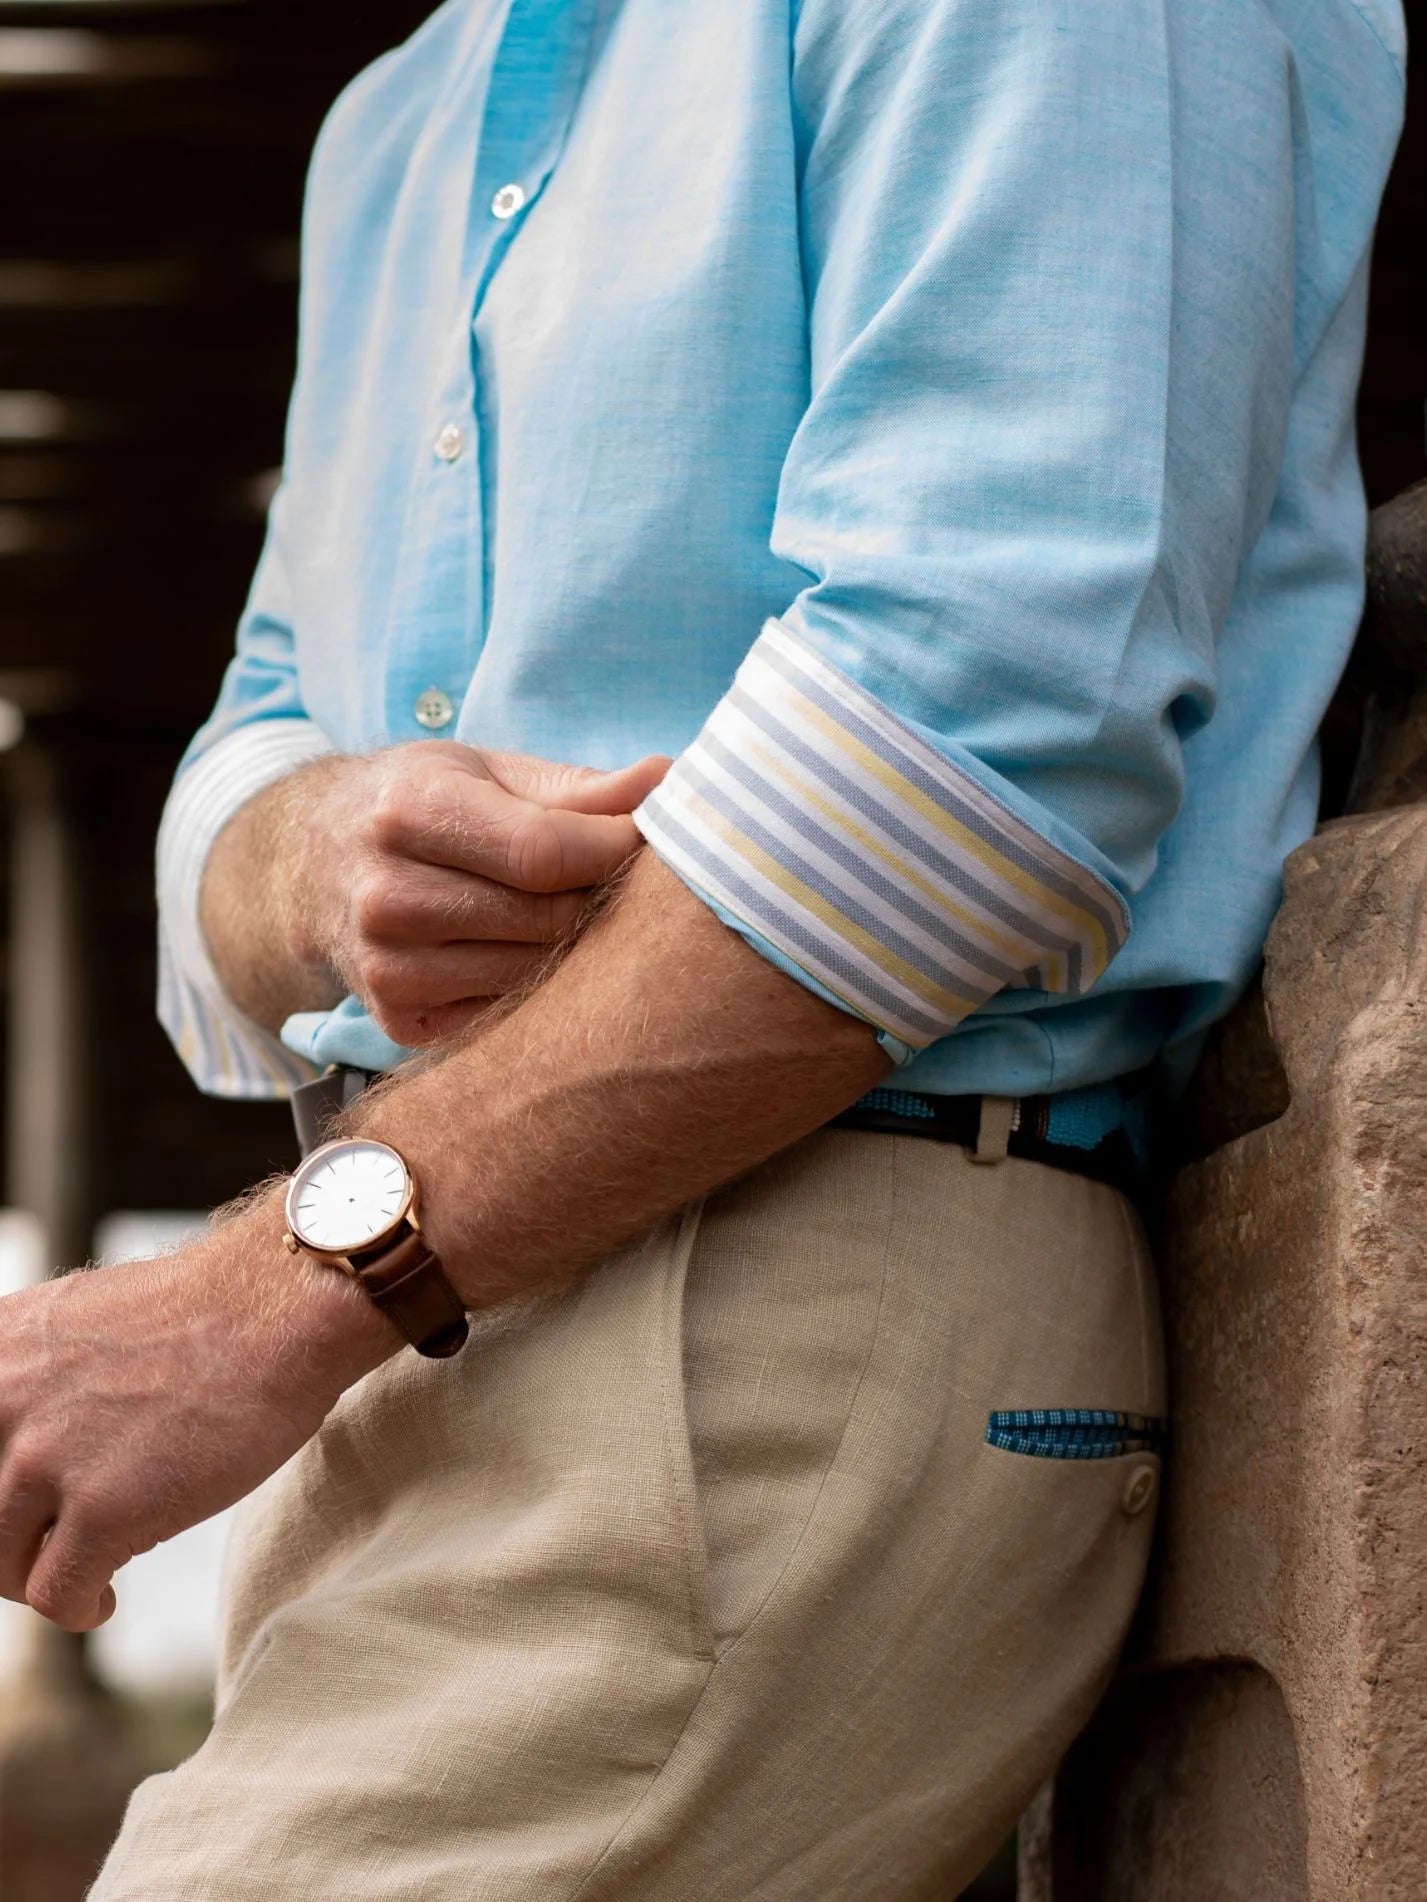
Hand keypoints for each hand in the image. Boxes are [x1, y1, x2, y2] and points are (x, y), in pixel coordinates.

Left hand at [0, 1202, 389, 1632]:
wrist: (281, 1309)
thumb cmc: (208, 1310)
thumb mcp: (82, 1318)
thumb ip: (33, 1373)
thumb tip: (23, 1435)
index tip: (23, 1508)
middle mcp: (1, 1399)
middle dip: (10, 1541)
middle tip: (48, 1545)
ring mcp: (45, 1457)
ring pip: (2, 1564)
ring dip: (39, 1578)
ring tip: (82, 1571)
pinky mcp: (103, 1511)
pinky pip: (57, 1595)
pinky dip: (80, 1608)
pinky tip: (104, 1596)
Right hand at [212, 742, 668, 1044]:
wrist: (307, 868)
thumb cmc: (417, 805)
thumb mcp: (484, 772)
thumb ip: (579, 787)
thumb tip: (669, 780)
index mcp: (409, 812)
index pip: (545, 853)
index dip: (616, 850)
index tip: (647, 842)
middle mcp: (387, 896)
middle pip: (549, 919)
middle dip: (599, 898)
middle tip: (612, 880)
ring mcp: (388, 970)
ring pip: (537, 973)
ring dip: (573, 948)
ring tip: (569, 912)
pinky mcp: (400, 1023)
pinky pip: (510, 1013)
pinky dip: (534, 987)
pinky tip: (523, 952)